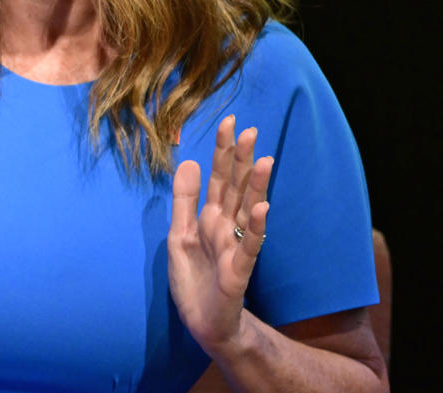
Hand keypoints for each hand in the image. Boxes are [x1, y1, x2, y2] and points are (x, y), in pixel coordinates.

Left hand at [168, 114, 273, 355]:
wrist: (203, 322)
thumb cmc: (194, 278)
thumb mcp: (179, 233)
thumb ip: (184, 199)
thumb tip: (190, 161)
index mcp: (211, 216)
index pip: (219, 177)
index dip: (223, 151)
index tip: (229, 121)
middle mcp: (227, 227)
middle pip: (235, 188)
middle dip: (241, 161)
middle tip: (250, 131)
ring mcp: (235, 247)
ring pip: (247, 211)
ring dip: (255, 187)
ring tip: (263, 161)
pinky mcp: (239, 271)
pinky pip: (249, 246)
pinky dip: (255, 227)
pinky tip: (261, 208)